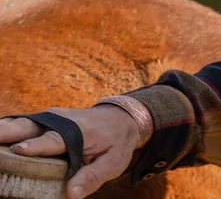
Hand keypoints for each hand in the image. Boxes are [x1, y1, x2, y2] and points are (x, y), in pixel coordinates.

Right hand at [0, 105, 141, 197]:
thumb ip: (92, 177)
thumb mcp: (113, 162)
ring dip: (3, 131)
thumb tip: (71, 194)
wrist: (121, 118)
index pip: (55, 139)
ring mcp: (50, 119)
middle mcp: (61, 121)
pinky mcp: (43, 122)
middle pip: (31, 126)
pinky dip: (7, 132)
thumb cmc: (116, 142)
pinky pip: (23, 126)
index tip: (18, 150)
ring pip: (22, 124)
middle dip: (8, 132)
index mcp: (79, 131)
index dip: (36, 145)